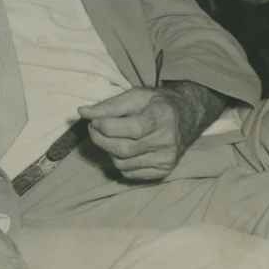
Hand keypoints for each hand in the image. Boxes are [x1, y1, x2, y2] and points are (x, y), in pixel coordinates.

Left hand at [78, 83, 226, 181]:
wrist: (186, 117)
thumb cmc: (156, 104)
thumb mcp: (135, 96)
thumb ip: (109, 105)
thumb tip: (82, 112)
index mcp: (162, 117)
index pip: (131, 129)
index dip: (107, 126)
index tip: (94, 120)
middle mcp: (167, 141)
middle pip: (123, 149)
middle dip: (100, 139)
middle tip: (93, 128)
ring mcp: (166, 159)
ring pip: (122, 163)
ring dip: (108, 150)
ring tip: (108, 137)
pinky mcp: (163, 172)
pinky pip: (129, 173)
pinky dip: (119, 161)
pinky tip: (121, 148)